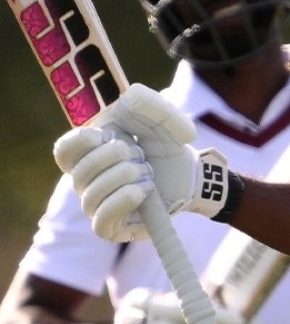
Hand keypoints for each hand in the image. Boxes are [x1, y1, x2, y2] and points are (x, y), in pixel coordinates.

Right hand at [53, 84, 231, 241]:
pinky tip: (141, 191)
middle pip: (78, 173)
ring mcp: (98, 205)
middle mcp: (88, 181)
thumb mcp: (161, 119)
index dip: (77, 143)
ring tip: (147, 173)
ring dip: (122, 179)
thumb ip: (148, 103)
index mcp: (89, 154)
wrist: (192, 174)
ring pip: (90, 196)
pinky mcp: (113, 228)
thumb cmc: (166, 146)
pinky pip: (100, 223)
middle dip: (112, 160)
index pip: (63, 152)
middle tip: (139, 154)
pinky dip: (120, 203)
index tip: (101, 135)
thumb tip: (131, 96)